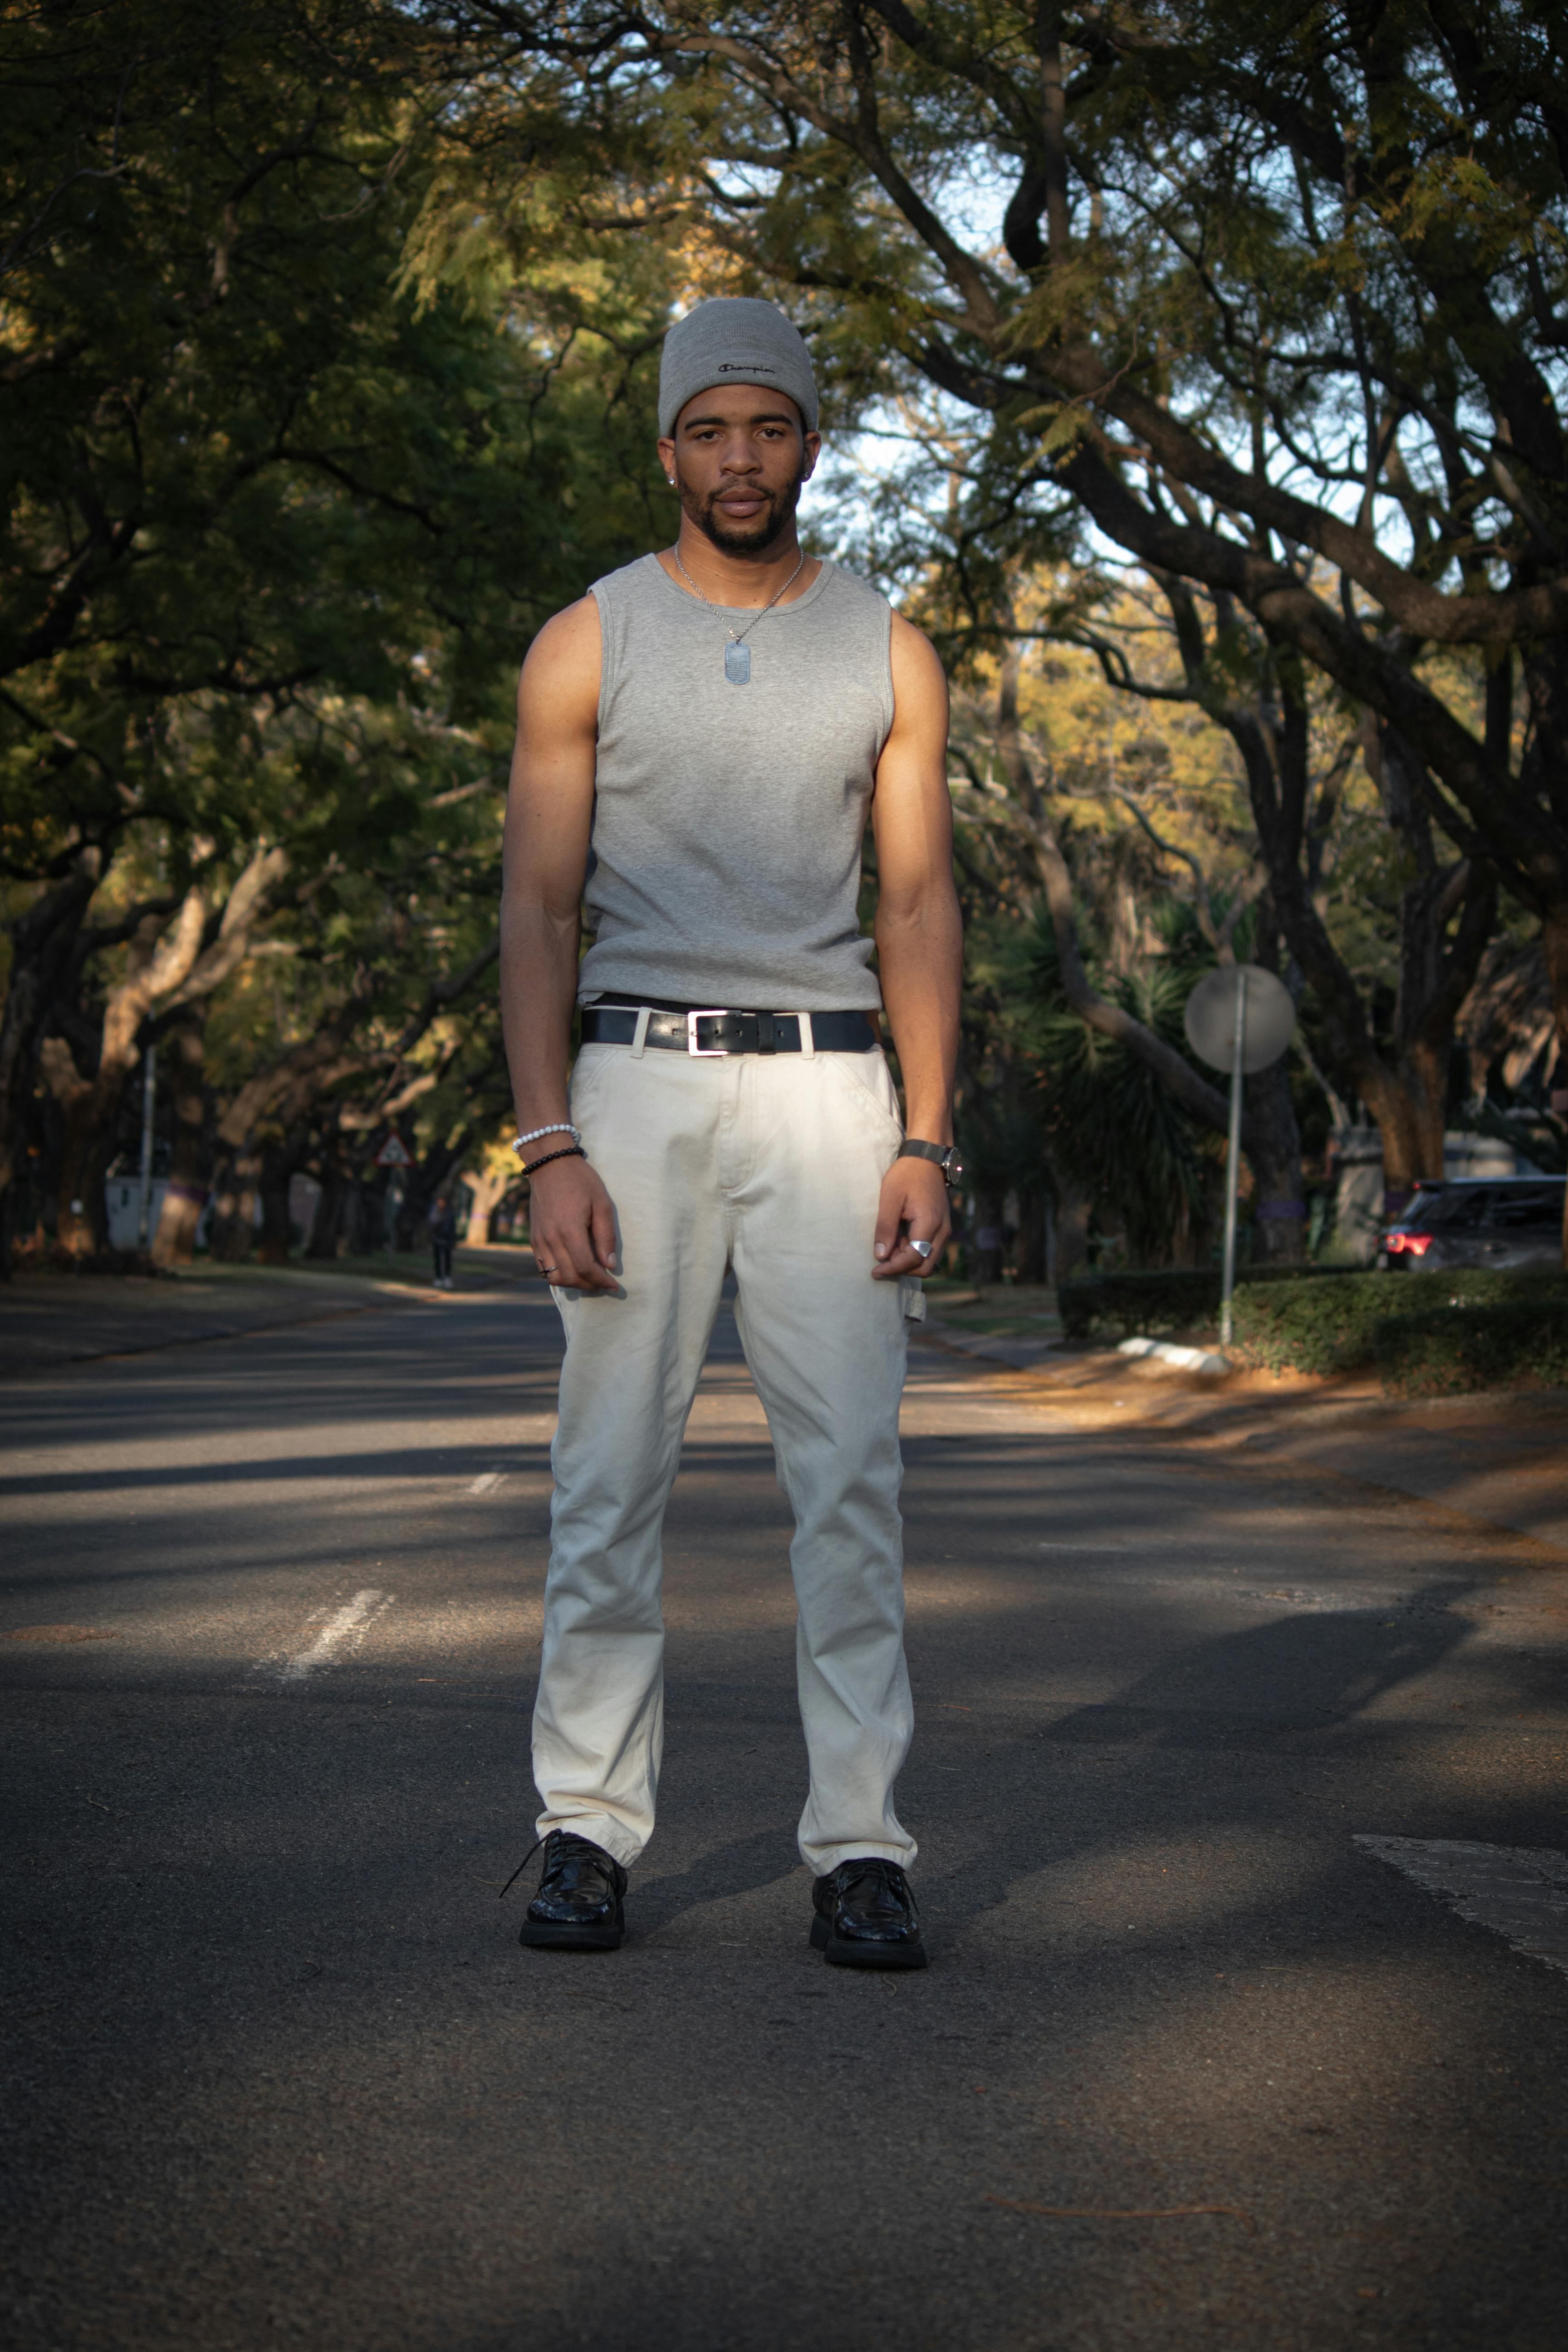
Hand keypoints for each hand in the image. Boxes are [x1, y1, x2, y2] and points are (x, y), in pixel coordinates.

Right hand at [527, 1155, 618, 1290]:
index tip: (614, 1285)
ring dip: (573, 1283)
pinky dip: (558, 1274)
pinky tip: (572, 1269)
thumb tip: (610, 1265)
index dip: (601, 1281)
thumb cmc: (580, 1181)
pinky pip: (543, 1267)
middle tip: (604, 1283)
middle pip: (570, 1276)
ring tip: (589, 1279)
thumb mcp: (602, 1204)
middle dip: (590, 1285)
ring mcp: (539, 1240)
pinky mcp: (534, 1239)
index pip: (585, 1268)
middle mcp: (551, 1239)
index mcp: (569, 1230)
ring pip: (554, 1276)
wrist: (549, 1165)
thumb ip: (606, 1236)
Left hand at [871, 1156, 950, 1279]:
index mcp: (929, 1224)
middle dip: (902, 1269)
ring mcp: (944, 1230)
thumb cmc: (906, 1175)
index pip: (913, 1259)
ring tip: (889, 1246)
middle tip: (881, 1261)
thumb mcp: (889, 1199)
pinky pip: (929, 1250)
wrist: (927, 1159)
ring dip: (907, 1261)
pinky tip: (899, 1240)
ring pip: (928, 1261)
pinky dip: (914, 1253)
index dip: (893, 1268)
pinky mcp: (941, 1227)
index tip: (875, 1270)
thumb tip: (880, 1256)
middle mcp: (942, 1231)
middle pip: (924, 1267)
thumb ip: (885, 1228)